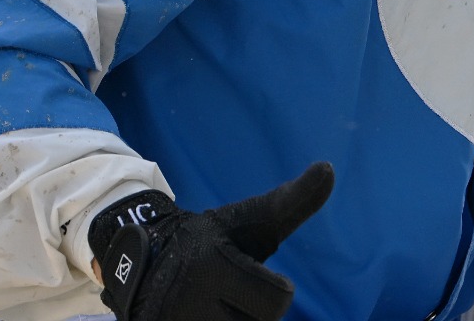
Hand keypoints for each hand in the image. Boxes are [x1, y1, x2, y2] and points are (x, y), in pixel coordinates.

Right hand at [88, 161, 333, 320]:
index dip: (276, 290)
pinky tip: (215, 313)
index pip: (276, 300)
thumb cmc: (211, 239)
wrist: (144, 261)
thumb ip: (291, 201)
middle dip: (255, 310)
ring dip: (239, 320)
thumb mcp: (248, 218)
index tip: (255, 277)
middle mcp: (191, 304)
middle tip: (237, 293)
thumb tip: (329, 168)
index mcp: (213, 267)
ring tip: (226, 305)